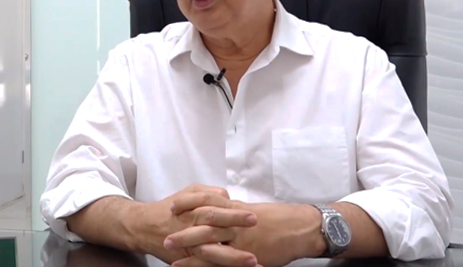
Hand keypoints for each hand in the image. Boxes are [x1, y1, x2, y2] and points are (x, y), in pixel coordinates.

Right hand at [135, 184, 258, 264]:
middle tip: (256, 237)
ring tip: (253, 262)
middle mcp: (192, 229)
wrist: (144, 227)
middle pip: (215, 230)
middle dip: (236, 236)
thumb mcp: (187, 193)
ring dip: (233, 258)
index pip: (216, 210)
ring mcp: (190, 247)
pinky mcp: (187, 260)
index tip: (254, 217)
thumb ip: (208, 192)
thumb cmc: (169, 209)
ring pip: (213, 253)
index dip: (235, 214)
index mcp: (193, 211)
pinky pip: (205, 265)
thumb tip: (227, 195)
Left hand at [166, 198, 322, 266]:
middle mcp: (235, 221)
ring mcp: (240, 238)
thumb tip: (219, 206)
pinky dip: (203, 263)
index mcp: (236, 208)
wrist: (299, 228)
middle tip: (163, 230)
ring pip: (209, 240)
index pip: (208, 201)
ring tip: (168, 250)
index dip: (189, 202)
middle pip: (203, 221)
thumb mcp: (251, 210)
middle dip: (182, 226)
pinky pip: (221, 259)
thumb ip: (233, 210)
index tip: (173, 204)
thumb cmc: (277, 219)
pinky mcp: (246, 253)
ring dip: (187, 245)